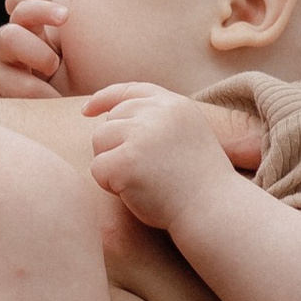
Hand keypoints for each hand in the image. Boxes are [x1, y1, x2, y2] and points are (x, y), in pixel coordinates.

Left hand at [82, 81, 258, 229]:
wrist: (213, 210)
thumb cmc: (199, 183)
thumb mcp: (188, 136)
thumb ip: (159, 121)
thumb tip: (114, 114)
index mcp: (174, 105)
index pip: (131, 91)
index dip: (105, 98)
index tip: (87, 110)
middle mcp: (157, 113)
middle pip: (110, 121)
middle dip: (114, 147)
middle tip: (141, 172)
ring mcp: (141, 135)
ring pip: (99, 142)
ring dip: (111, 165)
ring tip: (140, 181)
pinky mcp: (126, 160)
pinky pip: (98, 169)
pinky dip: (109, 185)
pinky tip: (135, 193)